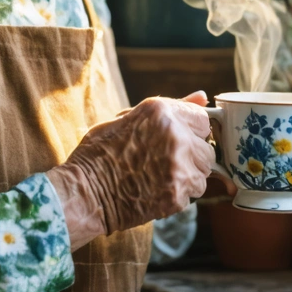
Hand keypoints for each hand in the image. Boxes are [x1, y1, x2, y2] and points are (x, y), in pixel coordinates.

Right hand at [47, 91, 214, 251]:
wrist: (83, 193)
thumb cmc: (100, 153)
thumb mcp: (130, 118)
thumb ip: (172, 107)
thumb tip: (202, 97)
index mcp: (162, 112)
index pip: (203, 120)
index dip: (192, 132)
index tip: (179, 140)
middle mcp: (175, 136)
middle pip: (207, 149)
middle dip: (192, 156)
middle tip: (167, 162)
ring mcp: (178, 167)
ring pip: (203, 174)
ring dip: (188, 177)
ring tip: (161, 177)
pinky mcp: (176, 195)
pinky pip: (192, 194)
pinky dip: (179, 195)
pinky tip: (157, 191)